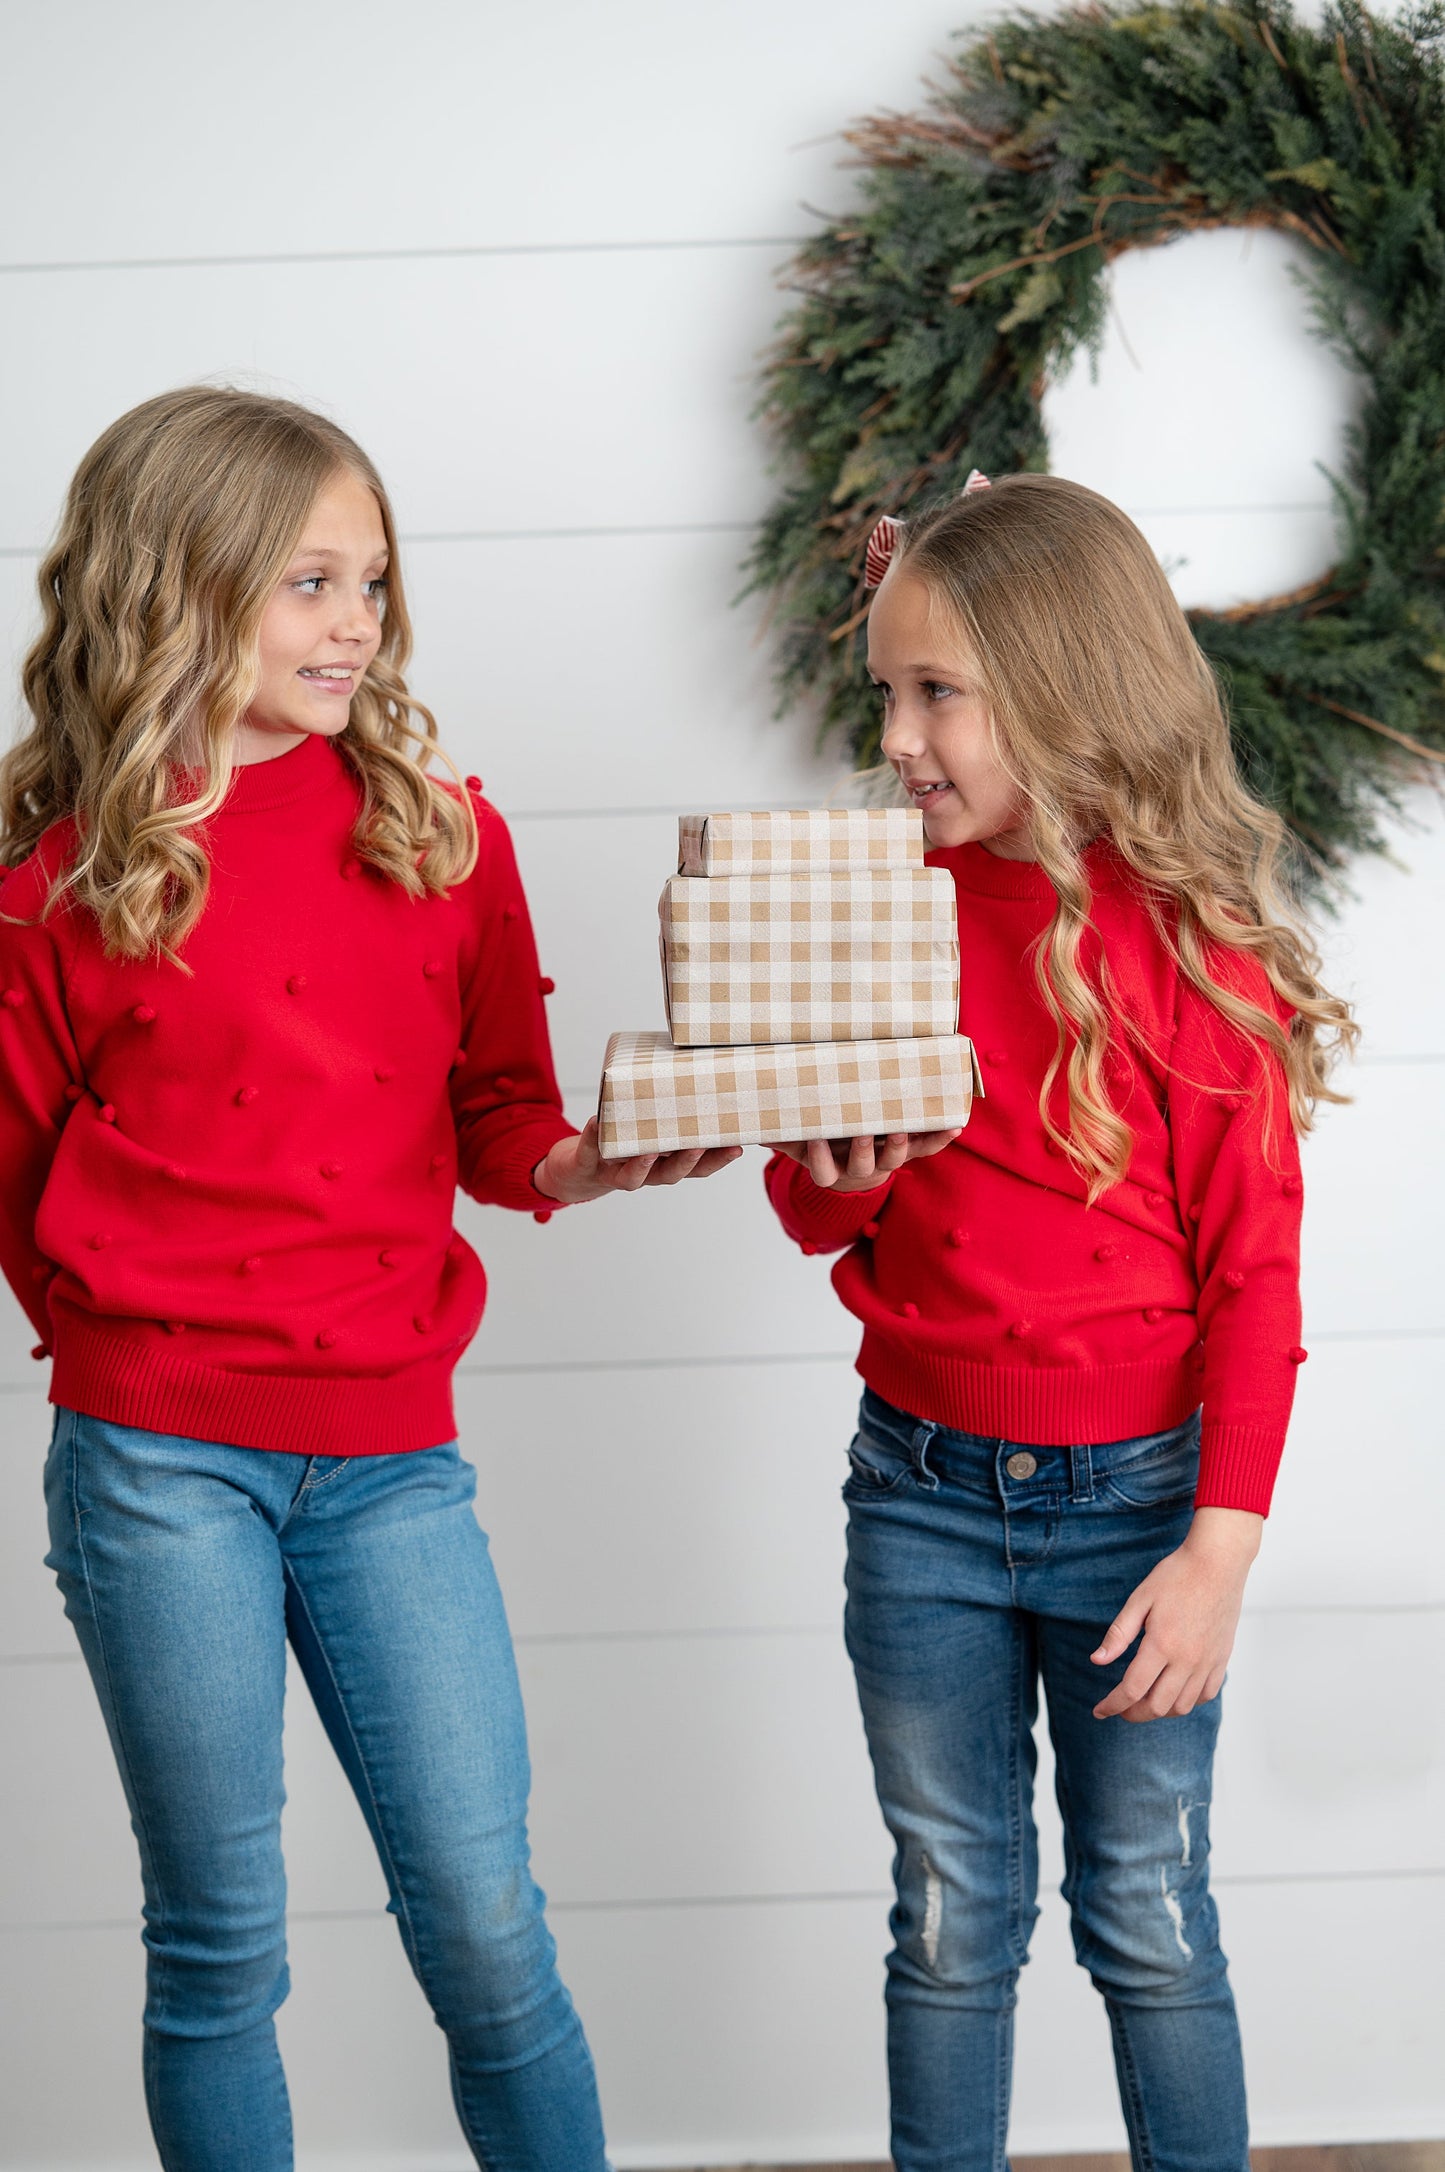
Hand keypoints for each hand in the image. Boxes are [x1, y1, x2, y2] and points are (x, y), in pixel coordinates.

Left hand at [535, 1117, 742, 1203]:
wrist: (574, 1171)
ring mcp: (613, 1171)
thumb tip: (695, 1071)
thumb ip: (667, 1114)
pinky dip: (593, 1138)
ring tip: (651, 1149)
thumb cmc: (620, 1146)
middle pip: (669, 1175)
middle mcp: (643, 1173)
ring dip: (644, 1164)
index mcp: (663, 1164)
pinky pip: (589, 1152)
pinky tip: (595, 1122)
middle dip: (687, 1162)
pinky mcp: (586, 1164)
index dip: (717, 1160)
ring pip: (633, 1177)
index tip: (738, 1147)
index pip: (697, 1168)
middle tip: (701, 1145)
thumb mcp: (647, 1130)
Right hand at [772, 1128, 960, 1193]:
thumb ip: (779, 1136)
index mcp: (832, 1169)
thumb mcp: (799, 1144)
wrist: (854, 1164)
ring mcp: (886, 1161)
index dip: (821, 1158)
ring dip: (901, 1146)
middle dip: (864, 1149)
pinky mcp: (908, 1151)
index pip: (823, 1171)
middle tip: (864, 1132)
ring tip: (904, 1131)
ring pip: (895, 1159)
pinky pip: (926, 1147)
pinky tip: (954, 1125)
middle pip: (863, 1166)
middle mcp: (860, 1170)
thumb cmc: (823, 1147)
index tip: (816, 1139)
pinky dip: (940, 1137)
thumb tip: (743, 1126)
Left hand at [1090, 1507, 1262, 1721]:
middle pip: (1157, 1706)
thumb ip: (1119, 1634)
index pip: (1132, 1690)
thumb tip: (1097, 1660)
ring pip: (1182, 1706)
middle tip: (1120, 1708)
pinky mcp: (1221, 1659)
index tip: (1099, 1711)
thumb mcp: (1140, 1600)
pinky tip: (1174, 1692)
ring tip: (1144, 1701)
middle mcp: (1187, 1659)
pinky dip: (1187, 1702)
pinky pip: (1205, 1695)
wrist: (1217, 1563)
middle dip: (1133, 1713)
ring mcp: (1207, 1662)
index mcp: (1162, 1644)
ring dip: (1160, 1711)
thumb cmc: (1176, 1576)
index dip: (1113, 1705)